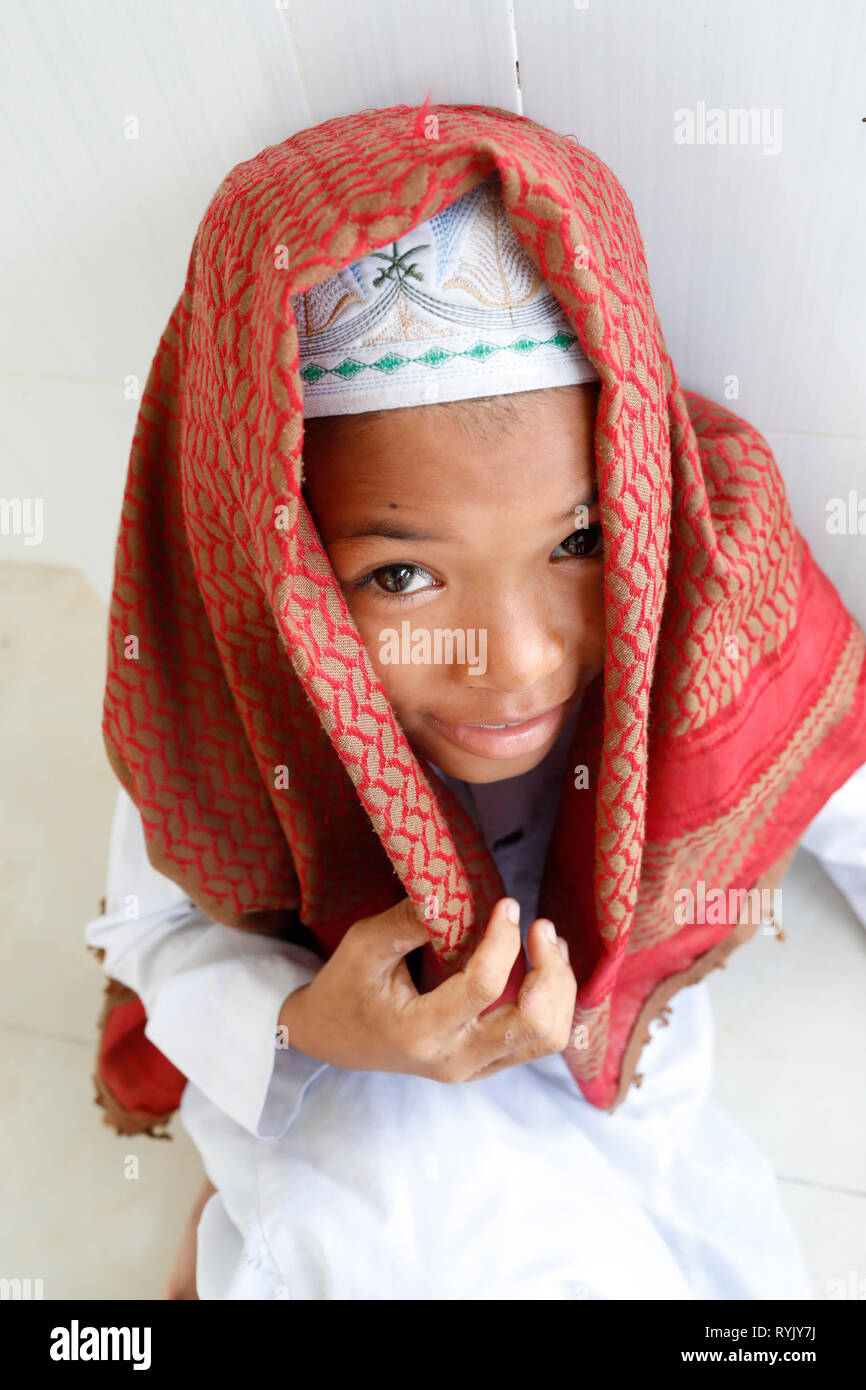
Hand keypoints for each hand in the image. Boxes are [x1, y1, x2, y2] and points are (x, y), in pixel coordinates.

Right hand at [277, 896, 576, 1083]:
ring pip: (548, 1037)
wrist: (331, 1038)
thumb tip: (458, 892)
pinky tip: (544, 965)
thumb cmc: (346, 986)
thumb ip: (410, 920)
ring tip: (548, 942)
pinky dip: (554, 1002)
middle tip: (540, 925)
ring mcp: (475, 1069)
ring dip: (559, 988)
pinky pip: (539, 1040)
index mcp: (420, 1033)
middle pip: (536, 1024)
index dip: (505, 940)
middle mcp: (455, 1060)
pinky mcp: (486, 1064)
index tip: (507, 905)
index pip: (485, 988)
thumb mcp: (364, 944)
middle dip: (551, 971)